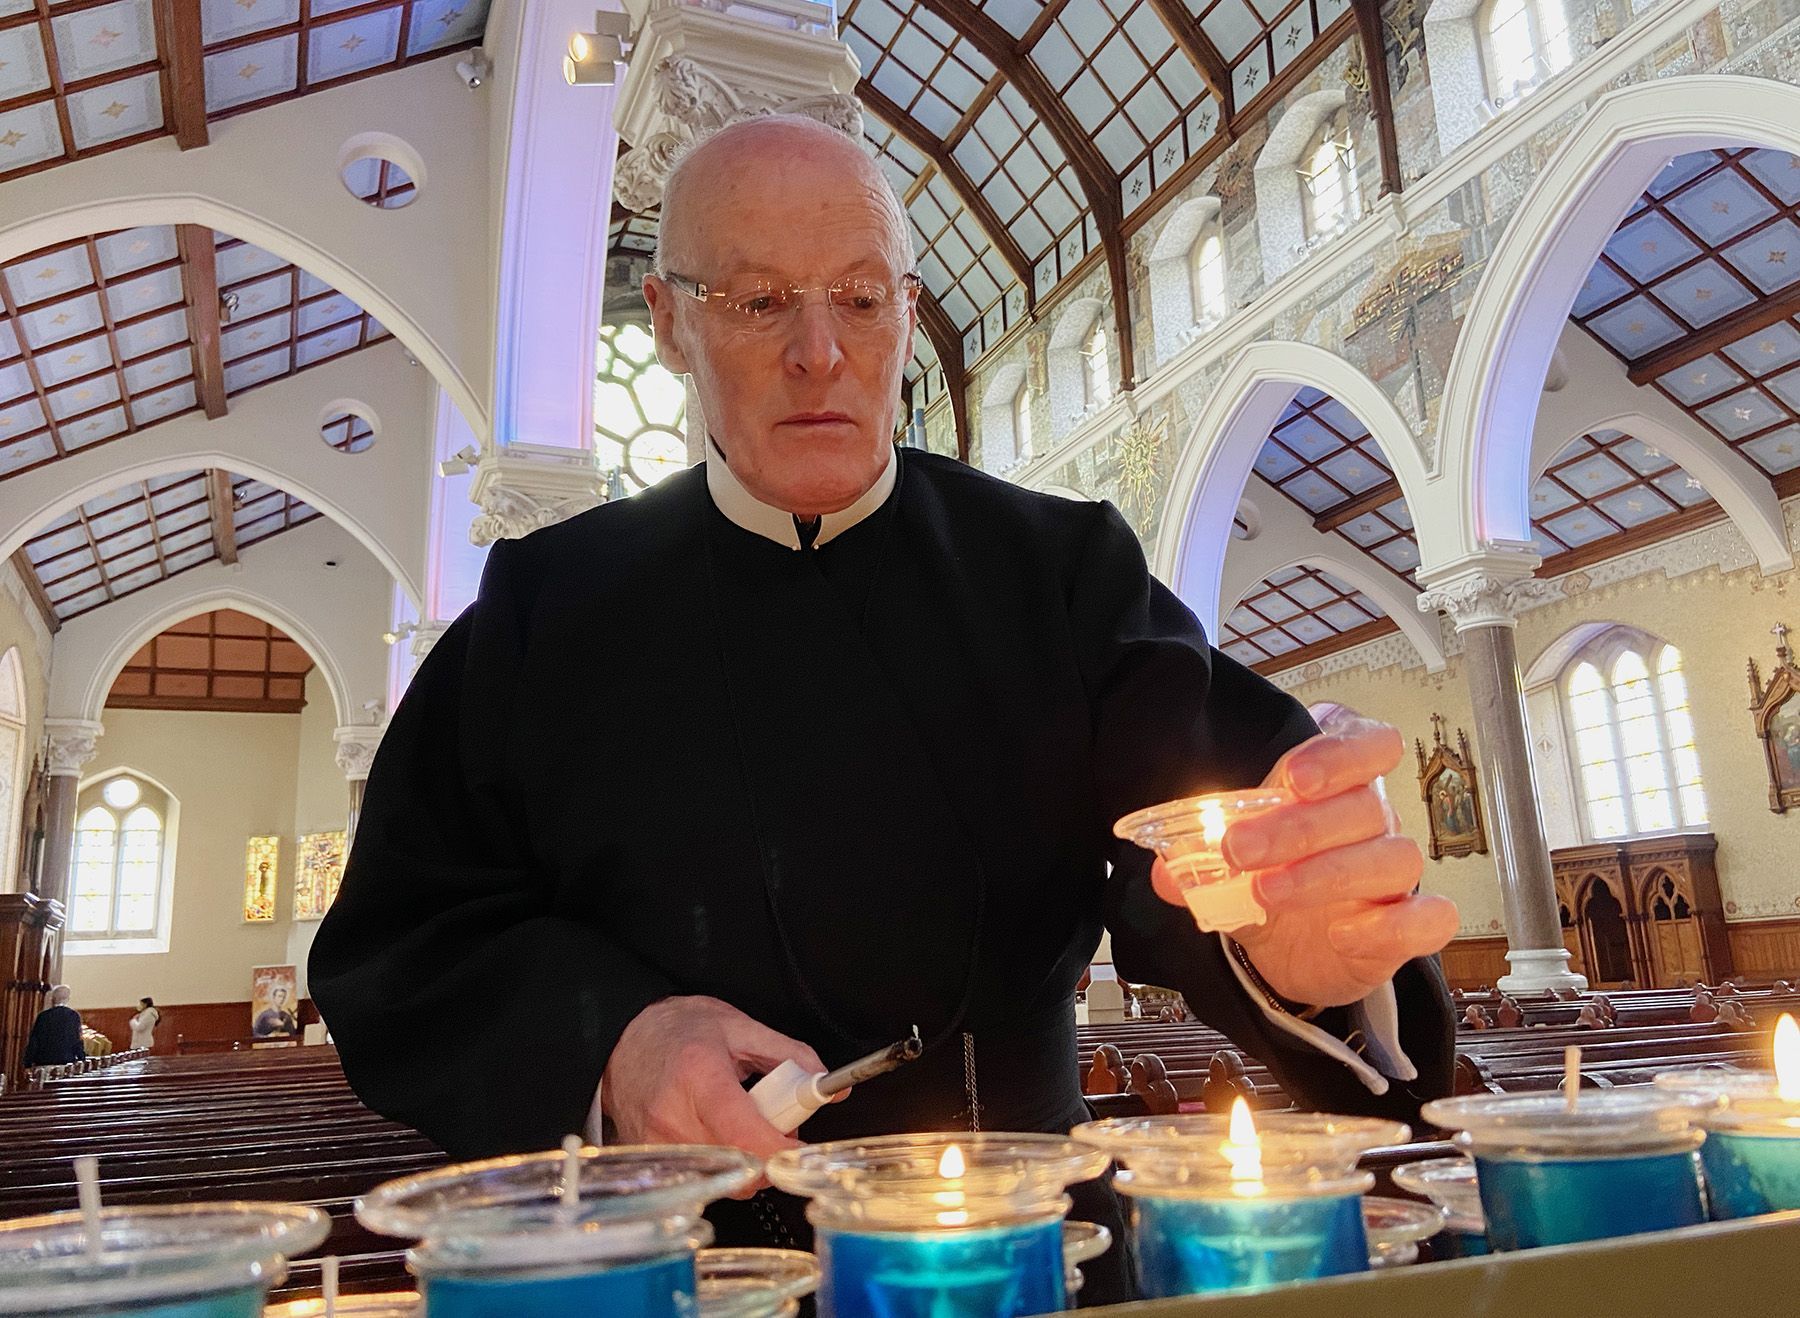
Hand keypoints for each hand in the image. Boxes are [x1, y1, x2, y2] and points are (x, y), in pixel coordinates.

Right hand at [601, 996, 825, 1179]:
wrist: (622, 1038)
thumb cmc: (678, 1030)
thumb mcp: (741, 1028)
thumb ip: (790, 1056)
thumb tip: (829, 1087)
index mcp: (700, 1077)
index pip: (746, 1136)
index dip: (782, 1150)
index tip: (800, 1146)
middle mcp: (673, 1116)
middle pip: (740, 1167)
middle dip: (769, 1156)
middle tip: (771, 1126)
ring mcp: (657, 1144)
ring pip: (723, 1180)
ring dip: (746, 1163)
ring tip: (739, 1125)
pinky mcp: (650, 1160)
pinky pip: (702, 1178)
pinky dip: (721, 1165)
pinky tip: (716, 1135)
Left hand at [1151, 722, 1457, 1006]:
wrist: (1293, 954)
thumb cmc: (1270, 885)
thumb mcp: (1227, 868)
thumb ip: (1198, 861)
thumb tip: (1165, 870)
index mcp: (1336, 787)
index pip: (1369, 743)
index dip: (1339, 752)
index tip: (1294, 775)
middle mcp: (1373, 823)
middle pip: (1364, 804)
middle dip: (1298, 826)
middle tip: (1239, 848)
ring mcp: (1394, 876)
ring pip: (1395, 857)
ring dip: (1325, 873)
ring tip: (1266, 892)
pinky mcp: (1406, 927)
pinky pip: (1431, 917)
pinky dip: (1394, 924)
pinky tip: (1343, 932)